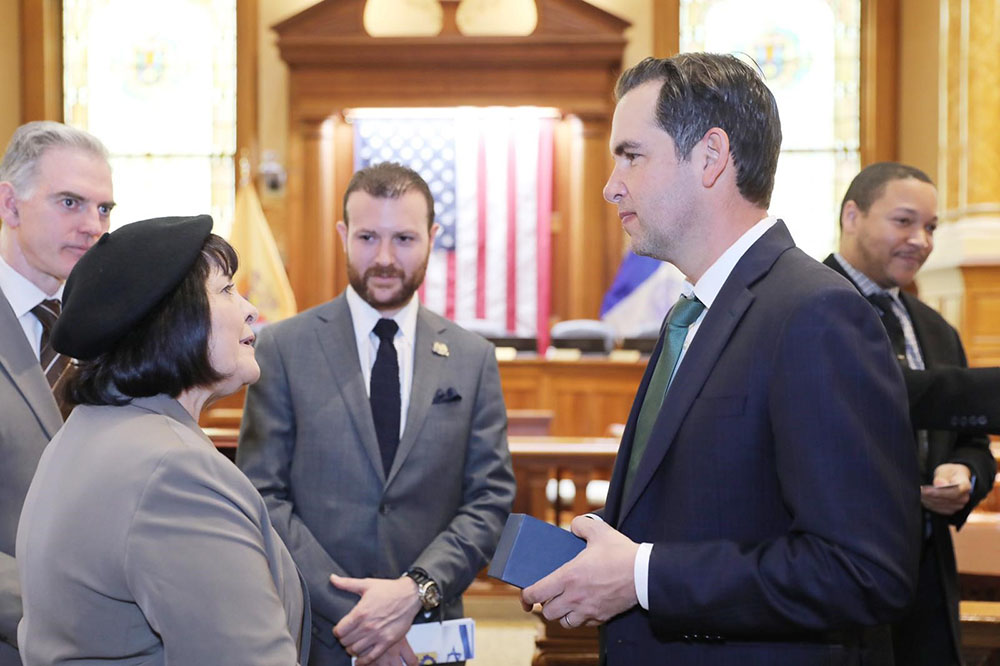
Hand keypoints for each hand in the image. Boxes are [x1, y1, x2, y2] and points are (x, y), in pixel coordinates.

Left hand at [330, 574, 420, 664]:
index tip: (340, 630)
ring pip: (355, 650)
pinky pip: (371, 657)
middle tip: (347, 636)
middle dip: (344, 639)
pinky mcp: (387, 641)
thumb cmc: (389, 589)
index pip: (340, 631)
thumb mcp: (366, 584)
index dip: (337, 631)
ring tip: (354, 643)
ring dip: (352, 648)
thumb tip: (332, 578)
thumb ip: (347, 584)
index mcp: (360, 612)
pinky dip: (363, 660)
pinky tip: (360, 658)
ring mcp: (378, 635)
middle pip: (346, 641)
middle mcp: (368, 626)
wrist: (410, 595)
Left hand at [520, 515, 638, 627]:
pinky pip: (583, 624)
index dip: (526, 596)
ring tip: (564, 604)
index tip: (525, 596)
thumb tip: (573, 527)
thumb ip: (581, 525)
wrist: (644, 574)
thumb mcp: (599, 531)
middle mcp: (574, 597)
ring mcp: (588, 609)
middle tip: (548, 597)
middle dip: (545, 605)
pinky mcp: (601, 617)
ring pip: (564, 622)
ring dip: (561, 615)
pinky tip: (582, 607)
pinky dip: (579, 619)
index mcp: (568, 577)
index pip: (537, 593)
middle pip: (547, 612)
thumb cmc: (621, 553)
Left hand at [920, 463, 972, 515]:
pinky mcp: (950, 510)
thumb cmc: (949, 473)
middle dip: (929, 495)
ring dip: (927, 500)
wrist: (953, 478)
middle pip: (945, 500)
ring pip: (939, 505)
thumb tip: (939, 485)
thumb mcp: (945, 470)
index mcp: (965, 486)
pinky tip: (922, 498)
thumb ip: (941, 477)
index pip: (954, 492)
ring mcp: (958, 506)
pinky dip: (928, 503)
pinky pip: (937, 509)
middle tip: (917, 490)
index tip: (926, 490)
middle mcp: (964, 498)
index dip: (939, 492)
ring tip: (918, 493)